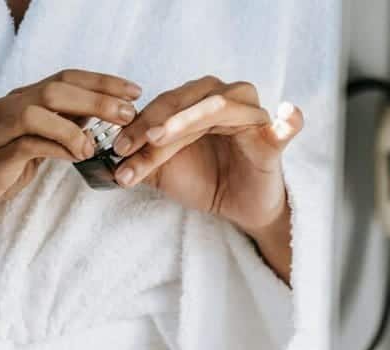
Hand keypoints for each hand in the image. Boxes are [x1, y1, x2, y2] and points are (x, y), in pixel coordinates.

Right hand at [0, 69, 141, 275]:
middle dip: (99, 97)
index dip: (101, 82)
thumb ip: (51, 133)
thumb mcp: (24, 149)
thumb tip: (88, 124)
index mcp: (18, 103)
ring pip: (42, 107)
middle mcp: (8, 108)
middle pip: (58, 88)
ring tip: (99, 143)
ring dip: (78, 122)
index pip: (65, 80)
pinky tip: (76, 158)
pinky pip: (30, 142)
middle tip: (129, 113)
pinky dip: (58, 147)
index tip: (133, 91)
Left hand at [110, 77, 302, 280]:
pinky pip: (284, 128)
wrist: (237, 208)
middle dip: (153, 123)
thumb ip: (138, 158)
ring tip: (160, 138)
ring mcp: (252, 118)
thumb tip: (102, 157)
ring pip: (217, 108)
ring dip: (185, 122)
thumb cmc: (203, 180)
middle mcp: (226, 101)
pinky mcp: (273, 141)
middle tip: (128, 146)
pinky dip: (287, 121)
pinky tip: (286, 115)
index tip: (114, 146)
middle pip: (186, 102)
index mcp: (198, 102)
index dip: (138, 123)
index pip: (164, 105)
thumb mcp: (162, 171)